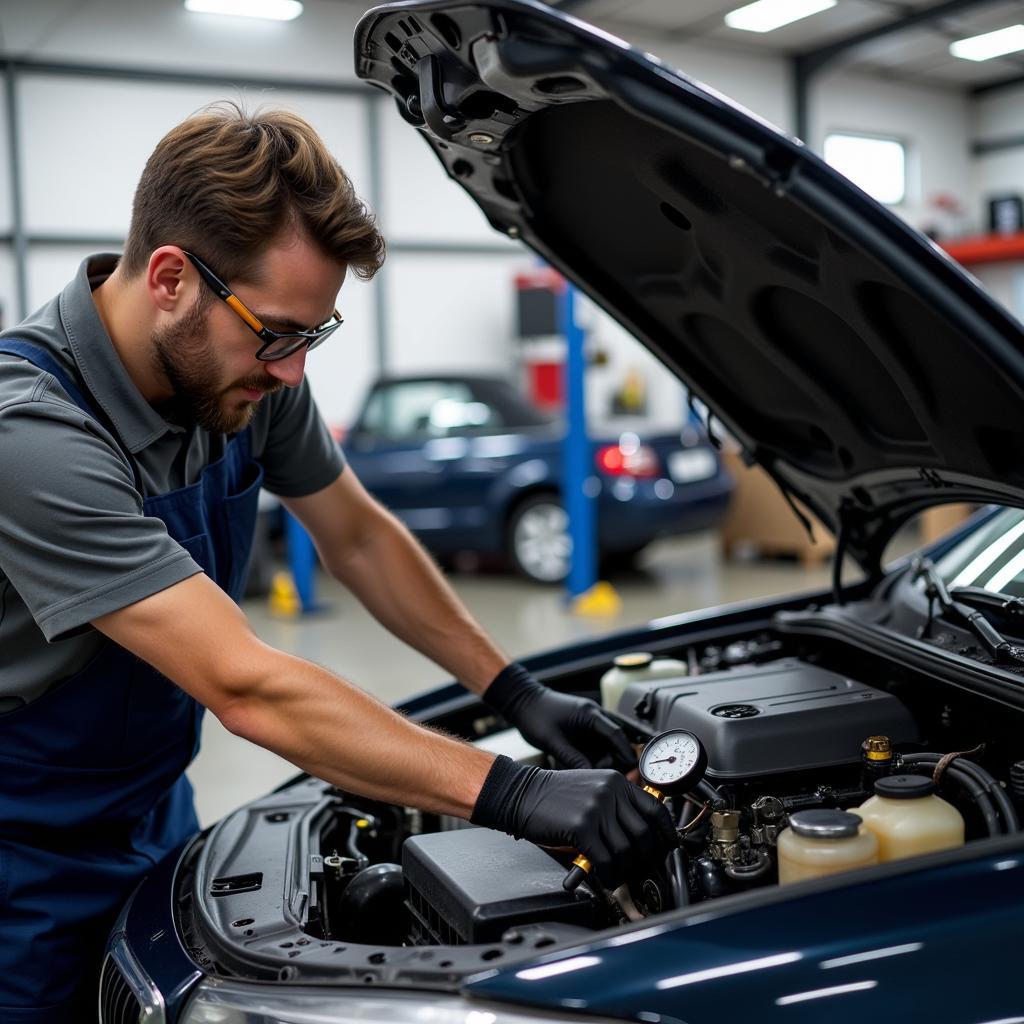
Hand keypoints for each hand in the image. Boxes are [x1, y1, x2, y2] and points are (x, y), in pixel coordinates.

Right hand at [471, 755, 676, 889]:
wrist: (522, 794)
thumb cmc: (554, 796)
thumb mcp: (592, 789)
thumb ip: (617, 805)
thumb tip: (642, 837)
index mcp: (616, 781)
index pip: (656, 808)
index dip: (666, 833)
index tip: (666, 848)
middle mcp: (610, 792)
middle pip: (644, 833)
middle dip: (645, 858)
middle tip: (640, 869)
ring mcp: (596, 808)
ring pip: (626, 850)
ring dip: (625, 870)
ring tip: (618, 875)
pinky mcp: (582, 827)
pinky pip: (606, 860)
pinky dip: (609, 875)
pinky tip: (605, 876)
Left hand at [482, 662, 634, 769]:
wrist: (521, 702)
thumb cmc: (535, 715)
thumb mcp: (552, 740)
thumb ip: (572, 758)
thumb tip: (590, 774)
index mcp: (590, 714)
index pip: (616, 734)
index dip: (624, 752)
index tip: (630, 767)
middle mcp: (593, 716)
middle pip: (615, 741)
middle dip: (614, 759)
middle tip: (604, 775)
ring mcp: (588, 721)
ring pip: (605, 745)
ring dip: (603, 759)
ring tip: (590, 772)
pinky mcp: (581, 728)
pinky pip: (594, 744)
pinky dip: (593, 756)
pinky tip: (583, 766)